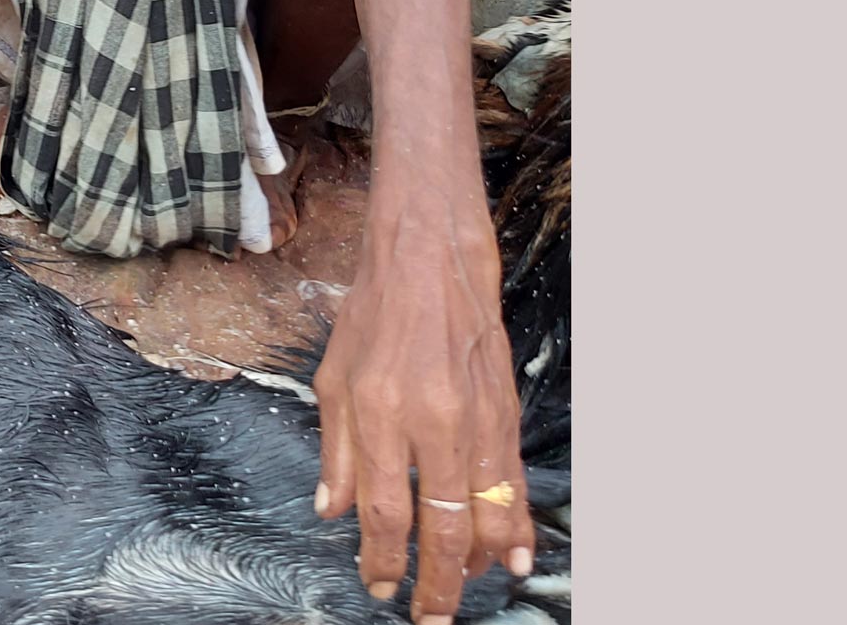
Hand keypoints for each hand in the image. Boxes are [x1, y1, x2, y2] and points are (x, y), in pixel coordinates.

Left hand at [313, 182, 531, 621]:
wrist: (431, 258)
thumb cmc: (374, 314)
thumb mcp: (332, 377)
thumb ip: (333, 450)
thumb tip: (331, 511)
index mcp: (379, 411)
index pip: (383, 508)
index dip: (383, 558)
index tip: (380, 587)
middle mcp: (432, 420)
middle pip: (440, 525)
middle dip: (435, 582)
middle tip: (427, 615)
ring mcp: (475, 417)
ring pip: (484, 511)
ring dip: (474, 560)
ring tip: (462, 587)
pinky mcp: (504, 411)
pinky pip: (512, 481)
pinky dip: (515, 524)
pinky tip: (511, 556)